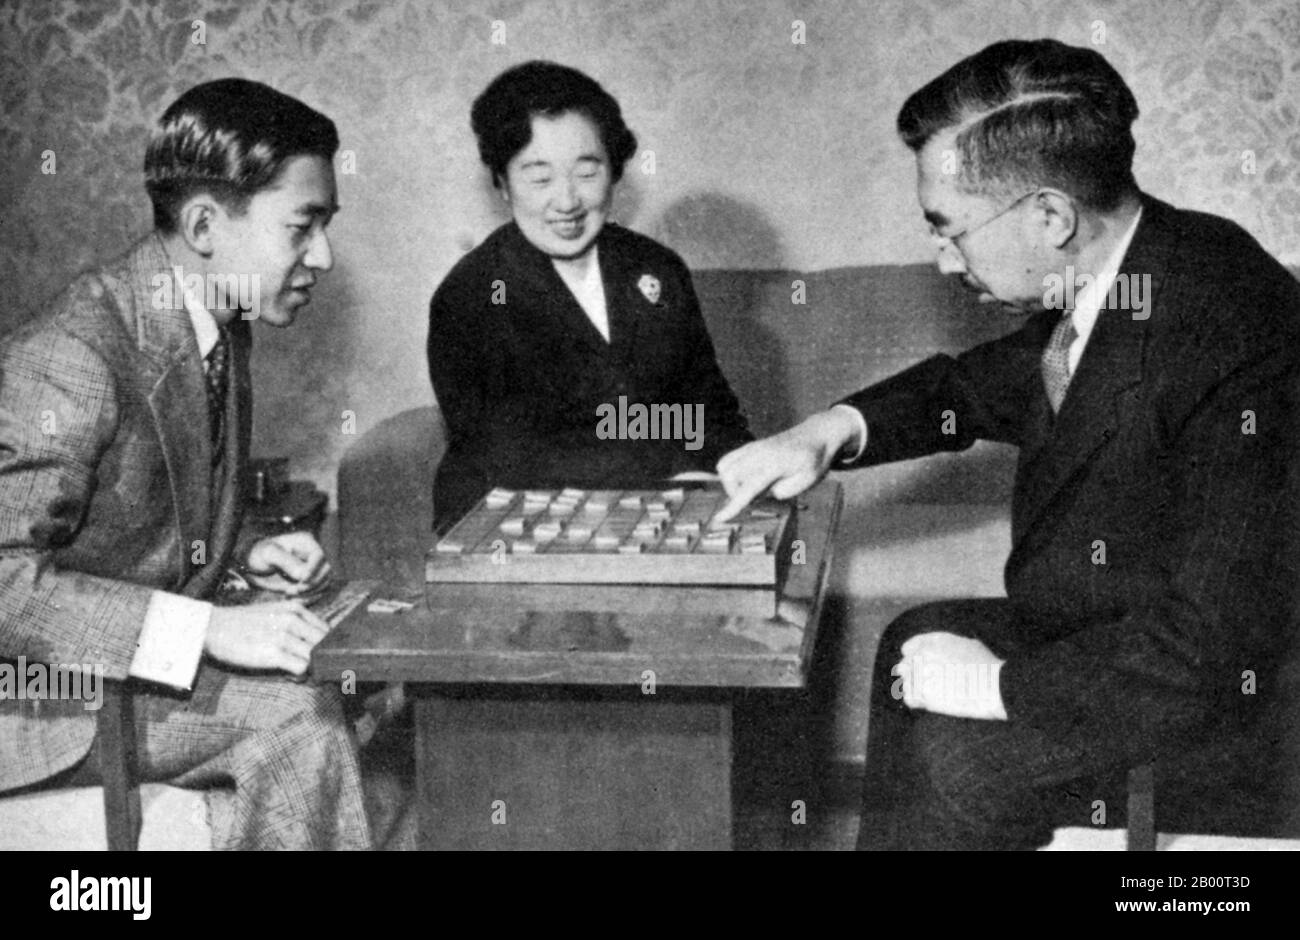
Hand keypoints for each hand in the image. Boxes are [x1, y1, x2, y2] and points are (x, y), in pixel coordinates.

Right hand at [204, 600, 329, 676]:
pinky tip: (290, 676)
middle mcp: (293, 619)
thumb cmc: (242, 624)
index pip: (327, 630)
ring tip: (299, 672)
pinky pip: (302, 668)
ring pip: (316, 656)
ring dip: (312, 669)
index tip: (317, 657)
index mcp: (295, 608)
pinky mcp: (274, 653)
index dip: (326, 647)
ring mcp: (284, 635)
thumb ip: (296, 621)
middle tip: (312, 668)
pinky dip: (300, 676)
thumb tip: (317, 641)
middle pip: (326, 644)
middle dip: (323, 658)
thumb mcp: (274, 612)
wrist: (212, 628)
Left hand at [242, 532, 330, 596]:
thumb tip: (303, 575)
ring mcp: (314, 569)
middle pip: (326, 570)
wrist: (255, 565)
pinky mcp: (312, 582)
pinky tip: (293, 600)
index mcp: (306, 542)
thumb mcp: (268, 554)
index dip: (314, 569)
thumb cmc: (260, 554)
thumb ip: (285, 561)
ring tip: (289, 595)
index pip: (320, 555)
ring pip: (325, 583)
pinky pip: (318, 592)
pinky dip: (308, 599)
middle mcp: (313, 555)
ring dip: (310, 593)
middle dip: (312, 584)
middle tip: (293, 591)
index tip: (301, 580)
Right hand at [713, 409, 859, 521]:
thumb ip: (784, 491)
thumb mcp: (808, 481)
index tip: (719, 519)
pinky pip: (729, 458)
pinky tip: (748, 477)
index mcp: (774, 463)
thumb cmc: (815, 459)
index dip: (733, 506)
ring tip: (753, 486)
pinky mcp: (752, 445)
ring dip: (731, 482)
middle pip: (729, 476)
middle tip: (757, 497)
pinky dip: (731, 472)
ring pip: (724, 466)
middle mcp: (759, 452)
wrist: (817, 434)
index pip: (747, 488)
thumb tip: (764, 493)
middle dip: (735, 492)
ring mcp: (753, 446)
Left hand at [892, 632, 1006, 719]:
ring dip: (916, 688)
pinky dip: (917, 701)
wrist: (994, 686)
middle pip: (904, 666)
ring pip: (906, 682)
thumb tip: (940, 650)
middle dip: (914, 675)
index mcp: (932, 641)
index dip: (914, 659)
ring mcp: (922, 674)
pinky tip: (929, 701)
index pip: (908, 649)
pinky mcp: (925, 694)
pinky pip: (909, 698)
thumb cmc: (987, 666)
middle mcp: (923, 655)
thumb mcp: (967, 644)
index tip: (921, 668)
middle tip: (929, 684)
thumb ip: (947, 645)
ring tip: (934, 693)